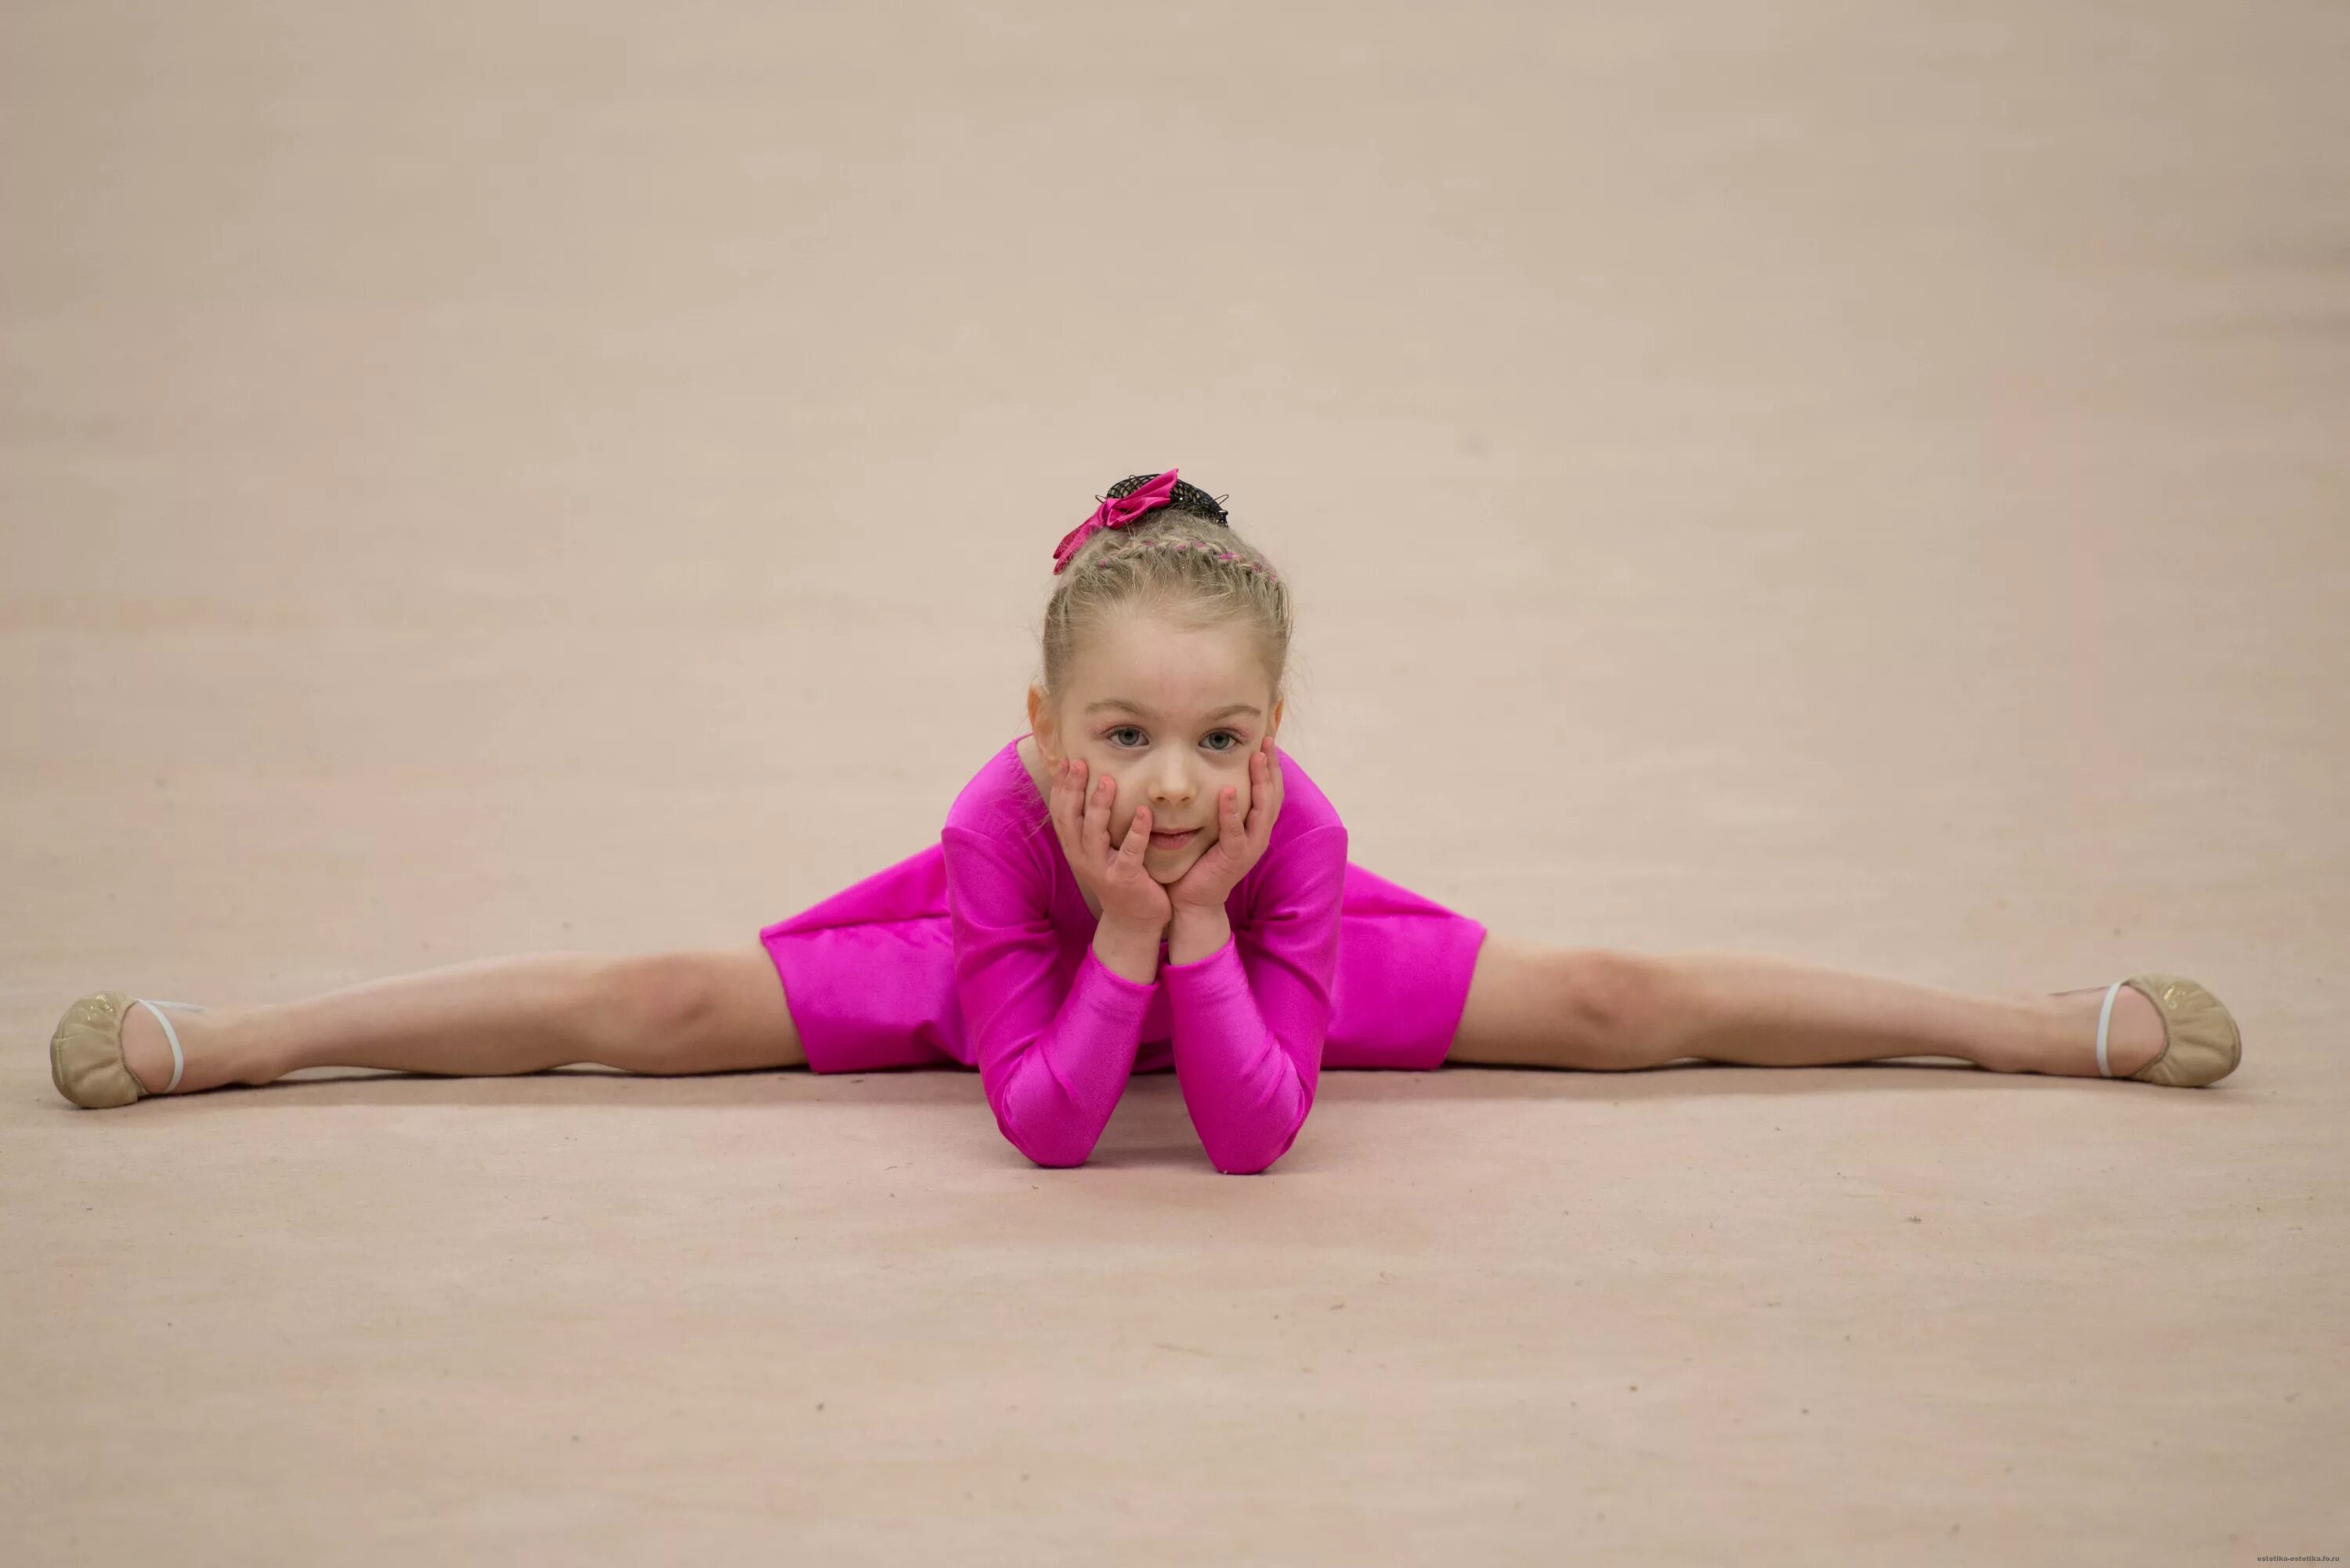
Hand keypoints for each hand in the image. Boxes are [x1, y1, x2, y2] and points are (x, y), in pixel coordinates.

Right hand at [1048, 755, 1171, 932]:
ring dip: (1099, 806)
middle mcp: (1082, 857)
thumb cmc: (1120, 876)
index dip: (1062, 787)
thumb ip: (1095, 824)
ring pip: (1094, 833)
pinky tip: (1144, 812)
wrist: (1134, 921)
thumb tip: (1095, 785)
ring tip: (1108, 781)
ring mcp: (1101, 869)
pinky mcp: (1124, 879)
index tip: (1067, 761)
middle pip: (1071, 819)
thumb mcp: (1101, 850)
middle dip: (1074, 790)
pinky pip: (1130, 853)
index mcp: (1075, 848)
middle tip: (1081, 763)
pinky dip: (1137, 831)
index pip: (1061, 813)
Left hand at [1167, 737, 1283, 915]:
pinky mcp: (1233, 858)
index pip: (1271, 791)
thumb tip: (1213, 773)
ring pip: (1262, 810)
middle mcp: (1258, 835)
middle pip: (1273, 796)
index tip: (1268, 740)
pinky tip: (1227, 790)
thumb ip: (1219, 806)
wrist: (1192, 901)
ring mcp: (1249, 848)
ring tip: (1257, 758)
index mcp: (1255, 827)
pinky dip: (1232, 811)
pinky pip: (1235, 832)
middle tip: (1269, 740)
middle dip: (1272, 767)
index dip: (1272, 766)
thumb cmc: (1200, 861)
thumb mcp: (1213, 828)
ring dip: (1260, 782)